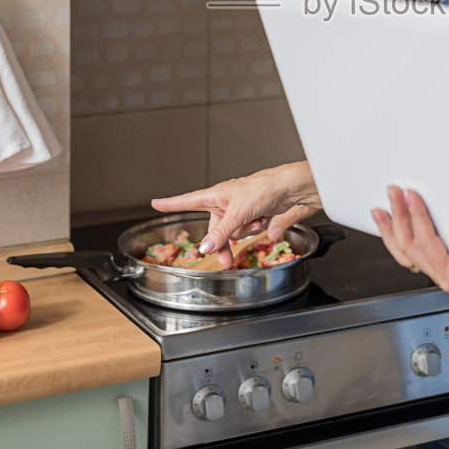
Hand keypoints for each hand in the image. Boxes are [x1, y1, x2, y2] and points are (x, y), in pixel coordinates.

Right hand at [151, 162, 320, 267]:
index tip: (155, 203)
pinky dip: (259, 229)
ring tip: (258, 220)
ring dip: (247, 232)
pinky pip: (250, 232)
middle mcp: (227, 203)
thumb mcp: (237, 213)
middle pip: (215, 229)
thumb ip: (220, 232)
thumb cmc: (264, 187)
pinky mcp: (256, 216)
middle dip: (223, 244)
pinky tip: (267, 220)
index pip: (188, 201)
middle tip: (226, 261)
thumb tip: (205, 248)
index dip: (171, 204)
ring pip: (235, 233)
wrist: (292, 189)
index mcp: (217, 195)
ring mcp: (242, 210)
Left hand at [371, 187, 448, 301]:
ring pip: (403, 250)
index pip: (427, 244)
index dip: (417, 218)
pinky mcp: (434, 264)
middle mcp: (440, 274)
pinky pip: (405, 253)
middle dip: (400, 216)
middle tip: (395, 192)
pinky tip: (388, 223)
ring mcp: (435, 270)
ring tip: (383, 205)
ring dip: (391, 226)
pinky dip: (392, 237)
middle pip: (409, 245)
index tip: (413, 197)